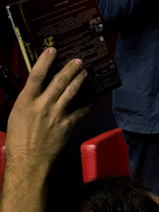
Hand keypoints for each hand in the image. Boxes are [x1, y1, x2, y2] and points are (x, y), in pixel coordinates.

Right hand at [5, 48, 87, 168]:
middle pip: (59, 81)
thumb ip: (29, 102)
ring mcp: (56, 115)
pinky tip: (88, 101)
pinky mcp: (67, 125)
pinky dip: (85, 105)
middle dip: (70, 68)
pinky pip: (80, 111)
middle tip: (78, 61)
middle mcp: (42, 106)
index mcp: (25, 102)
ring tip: (85, 73)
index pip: (36, 75)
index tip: (52, 51)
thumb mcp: (17, 116)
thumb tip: (38, 92)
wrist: (29, 160)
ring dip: (80, 80)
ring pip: (72, 91)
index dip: (45, 61)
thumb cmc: (19, 141)